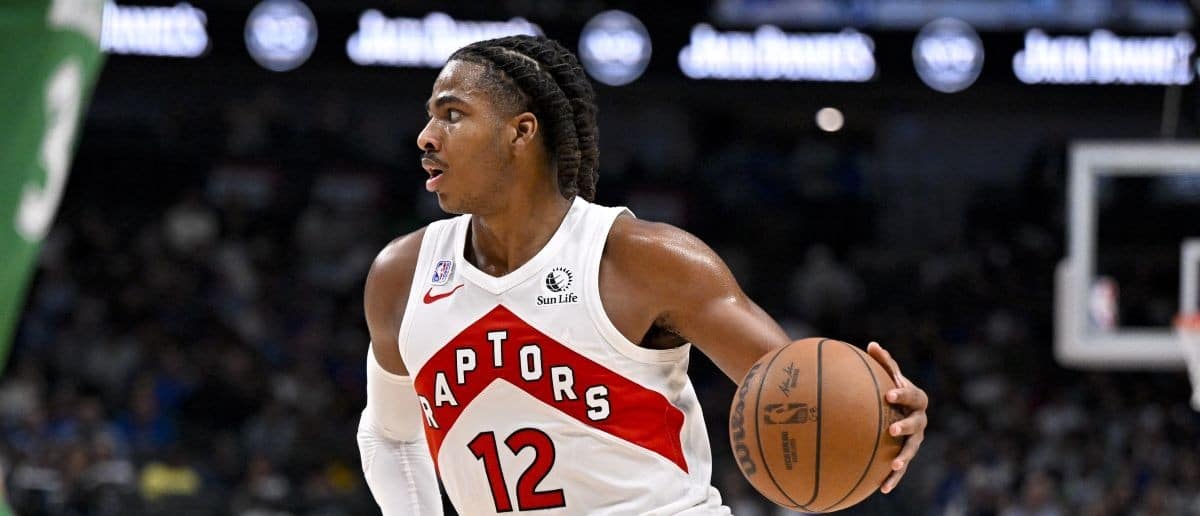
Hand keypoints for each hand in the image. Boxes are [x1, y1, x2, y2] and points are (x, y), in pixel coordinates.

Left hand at [867, 341, 927, 493]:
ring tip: (895, 465)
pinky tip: (882, 489)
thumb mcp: (887, 376)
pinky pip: (901, 468)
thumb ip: (883, 362)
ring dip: (904, 457)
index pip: (913, 395)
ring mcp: (915, 439)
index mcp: (916, 399)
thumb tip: (872, 344)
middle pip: (917, 423)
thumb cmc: (890, 389)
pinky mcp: (905, 455)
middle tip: (892, 430)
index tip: (888, 394)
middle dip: (906, 426)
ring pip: (912, 449)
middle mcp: (920, 420)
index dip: (903, 394)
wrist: (895, 409)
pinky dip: (893, 478)